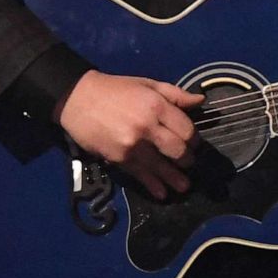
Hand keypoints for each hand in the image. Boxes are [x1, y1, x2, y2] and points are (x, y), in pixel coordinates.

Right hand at [52, 70, 203, 199]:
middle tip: (188, 162)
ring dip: (175, 178)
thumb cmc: (115, 89)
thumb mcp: (147, 84)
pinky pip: (141, 175)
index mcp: (156, 106)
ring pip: (161, 167)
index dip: (194, 139)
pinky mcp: (119, 158)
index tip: (194, 144)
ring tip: (184, 186)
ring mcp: (133, 145)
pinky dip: (153, 186)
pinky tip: (161, 193)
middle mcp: (147, 127)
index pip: (186, 129)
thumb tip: (200, 101)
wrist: (78, 99)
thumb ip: (175, 94)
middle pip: (177, 150)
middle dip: (186, 159)